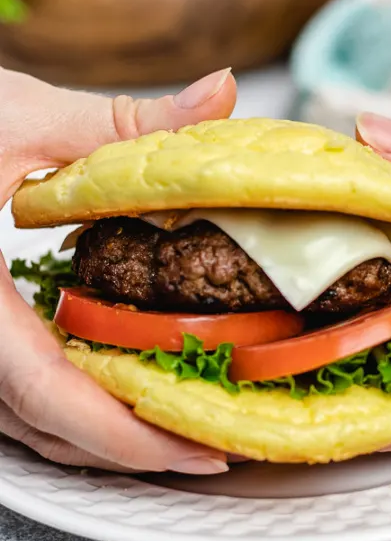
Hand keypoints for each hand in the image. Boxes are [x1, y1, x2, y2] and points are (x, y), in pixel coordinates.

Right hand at [0, 67, 235, 472]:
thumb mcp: (28, 118)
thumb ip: (131, 121)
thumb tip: (221, 92)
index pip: (42, 387)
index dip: (120, 432)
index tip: (194, 448)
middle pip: (40, 424)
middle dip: (128, 447)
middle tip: (209, 447)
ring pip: (23, 424)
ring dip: (99, 438)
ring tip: (177, 430)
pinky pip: (13, 398)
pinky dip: (69, 409)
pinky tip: (118, 392)